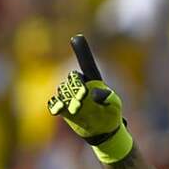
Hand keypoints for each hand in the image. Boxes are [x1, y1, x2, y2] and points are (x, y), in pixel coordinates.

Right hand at [47, 35, 132, 163]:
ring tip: (78, 109)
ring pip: (64, 91)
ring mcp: (70, 96)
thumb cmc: (111, 115)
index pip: (86, 64)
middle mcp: (80, 85)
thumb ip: (106, 97)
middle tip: (82, 97)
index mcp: (93, 81)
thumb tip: (94, 93)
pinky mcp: (63, 108)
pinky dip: (56, 105)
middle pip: (72, 79)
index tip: (77, 37)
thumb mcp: (113, 106)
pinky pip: (55, 103)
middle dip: (76, 86)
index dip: (82, 50)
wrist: (103, 131)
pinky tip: (60, 110)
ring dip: (69, 98)